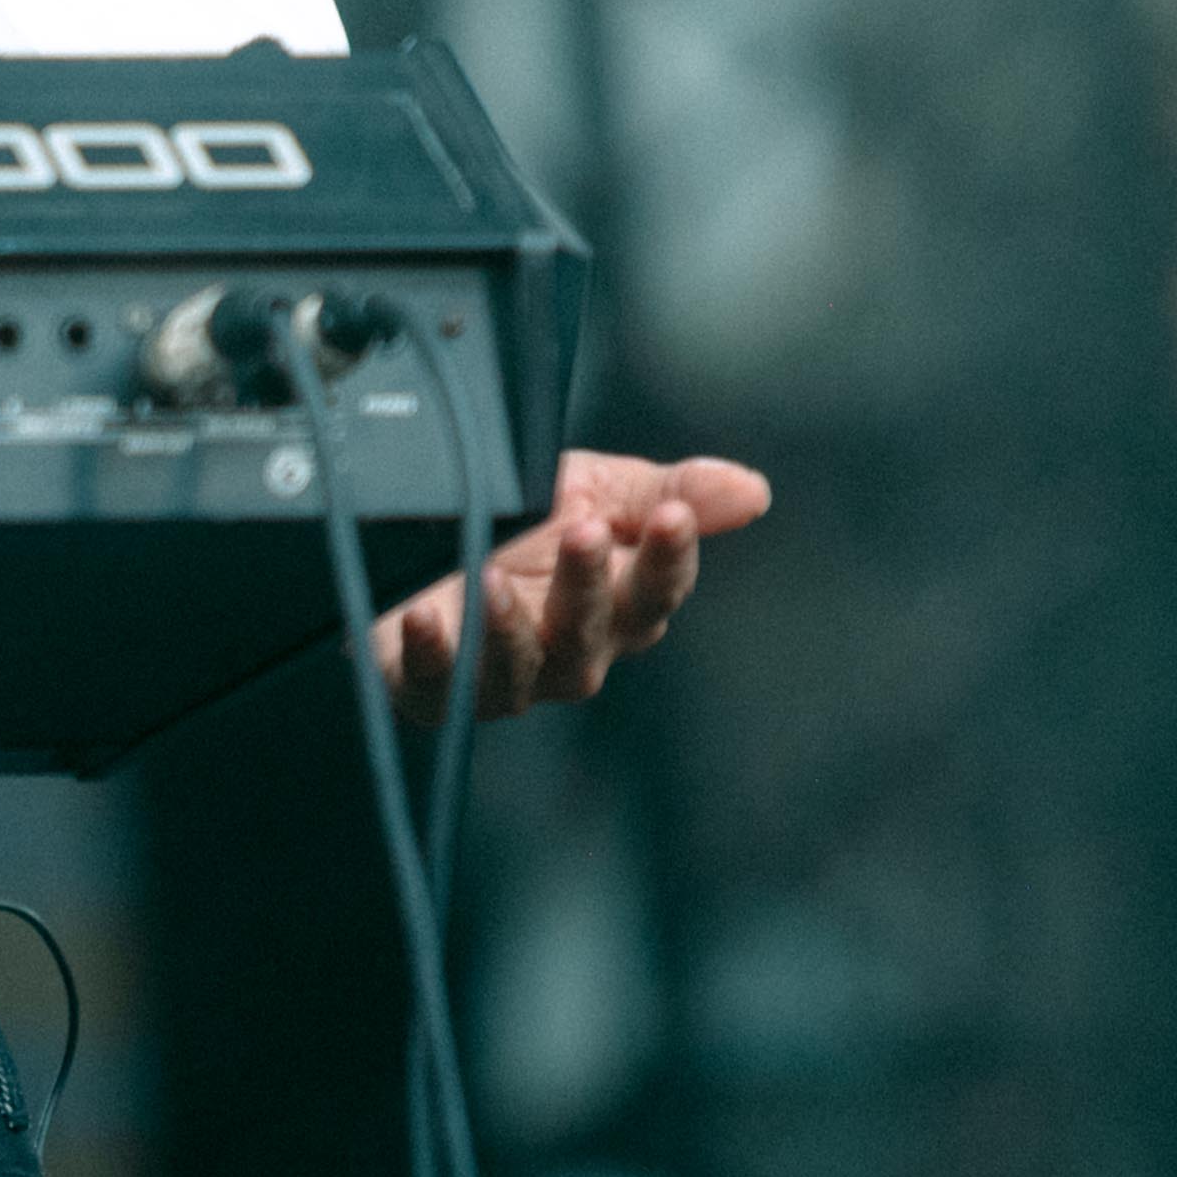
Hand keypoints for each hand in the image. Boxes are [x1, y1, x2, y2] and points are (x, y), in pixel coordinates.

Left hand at [378, 448, 770, 719]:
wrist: (425, 551)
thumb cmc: (523, 528)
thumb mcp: (594, 489)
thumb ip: (668, 491)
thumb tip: (753, 490)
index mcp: (617, 605)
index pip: (658, 590)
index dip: (669, 558)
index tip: (673, 517)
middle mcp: (571, 650)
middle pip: (591, 629)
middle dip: (590, 583)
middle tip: (585, 530)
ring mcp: (507, 675)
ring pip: (522, 665)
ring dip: (510, 625)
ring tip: (494, 577)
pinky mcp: (437, 687)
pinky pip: (437, 685)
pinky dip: (432, 656)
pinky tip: (424, 619)